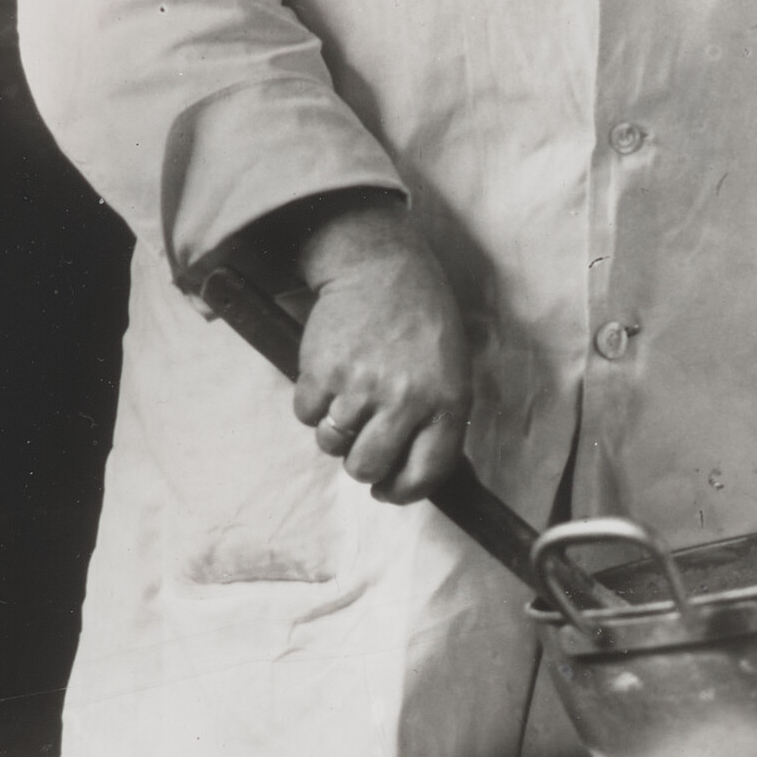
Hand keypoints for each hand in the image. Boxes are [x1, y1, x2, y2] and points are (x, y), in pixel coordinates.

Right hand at [286, 199, 471, 503]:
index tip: (387, 489)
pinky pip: (306, 414)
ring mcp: (362, 387)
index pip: (424, 473)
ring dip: (333, 430)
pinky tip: (328, 376)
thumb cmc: (419, 319)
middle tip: (360, 441)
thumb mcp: (450, 369)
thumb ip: (435, 419)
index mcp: (447, 402)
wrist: (380, 265)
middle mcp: (406, 400)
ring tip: (345, 399)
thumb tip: (406, 471)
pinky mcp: (323, 371)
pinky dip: (311, 403)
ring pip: (332, 444)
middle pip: (367, 467)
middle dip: (360, 464)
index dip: (401, 491)